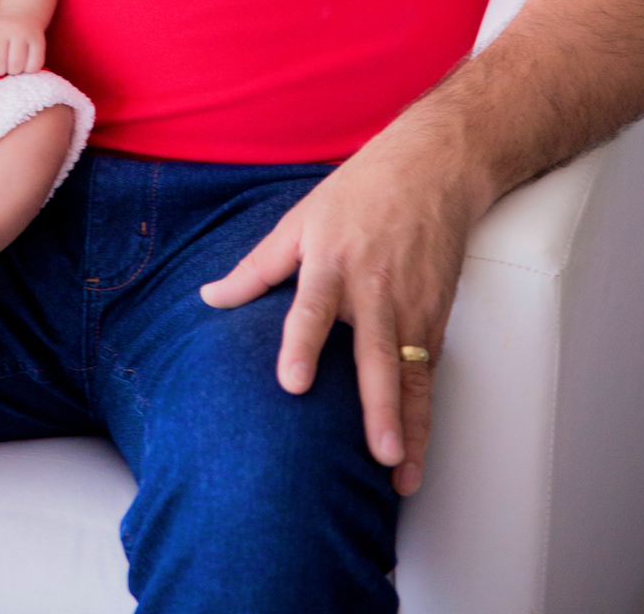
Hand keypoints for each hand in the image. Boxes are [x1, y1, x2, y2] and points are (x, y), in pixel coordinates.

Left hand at [0, 14, 46, 81]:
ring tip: (13, 65)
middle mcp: (4, 29)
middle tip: (2, 67)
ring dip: (13, 72)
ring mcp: (23, 34)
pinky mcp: (39, 41)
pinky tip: (25, 63)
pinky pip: (33, 67)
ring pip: (15, 67)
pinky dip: (28, 70)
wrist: (21, 13)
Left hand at [199, 125, 472, 496]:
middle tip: (379, 452)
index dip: (302, 344)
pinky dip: (424, 416)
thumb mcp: (299, 219)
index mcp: (332, 261)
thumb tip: (208, 299)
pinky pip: (428, 375)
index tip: (294, 383)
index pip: (313, 307)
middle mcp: (375, 290)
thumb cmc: (357, 194)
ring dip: (410, 427)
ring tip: (403, 475)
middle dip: (379, 406)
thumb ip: (255, 267)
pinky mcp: (435, 319)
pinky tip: (416, 454)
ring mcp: (411, 307)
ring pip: (412, 375)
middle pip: (377, 354)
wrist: (431, 169)